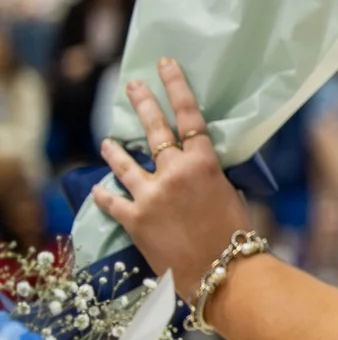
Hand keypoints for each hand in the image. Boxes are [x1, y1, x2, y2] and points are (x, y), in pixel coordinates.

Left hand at [90, 58, 250, 298]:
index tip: (164, 66)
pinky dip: (104, 193)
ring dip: (114, 150)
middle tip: (130, 86)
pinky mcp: (134, 219)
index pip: (189, 117)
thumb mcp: (232, 196)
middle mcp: (174, 172)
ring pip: (124, 163)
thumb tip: (202, 173)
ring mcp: (150, 194)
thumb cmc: (236, 236)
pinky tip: (98, 187)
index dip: (176, 88)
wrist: (223, 272)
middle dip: (142, 103)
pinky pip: (111, 199)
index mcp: (204, 164)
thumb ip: (212, 178)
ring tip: (107, 141)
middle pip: (154, 129)